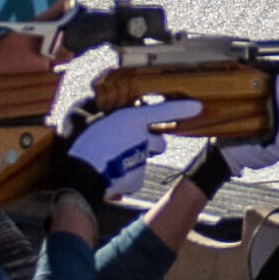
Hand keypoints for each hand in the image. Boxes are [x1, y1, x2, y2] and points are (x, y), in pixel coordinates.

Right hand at [53, 97, 201, 200]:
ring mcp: (142, 160)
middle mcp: (142, 138)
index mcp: (132, 119)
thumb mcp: (81, 115)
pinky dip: (126, 175)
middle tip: (128, 143)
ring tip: (111, 161)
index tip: (198, 107)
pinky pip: (135, 175)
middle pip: (157, 141)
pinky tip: (111, 174)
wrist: (83, 175)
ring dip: (133, 158)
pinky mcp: (138, 179)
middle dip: (149, 142)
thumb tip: (93, 100)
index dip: (182, 108)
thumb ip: (94, 107)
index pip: (164, 110)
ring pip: (144, 158)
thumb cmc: (81, 142)